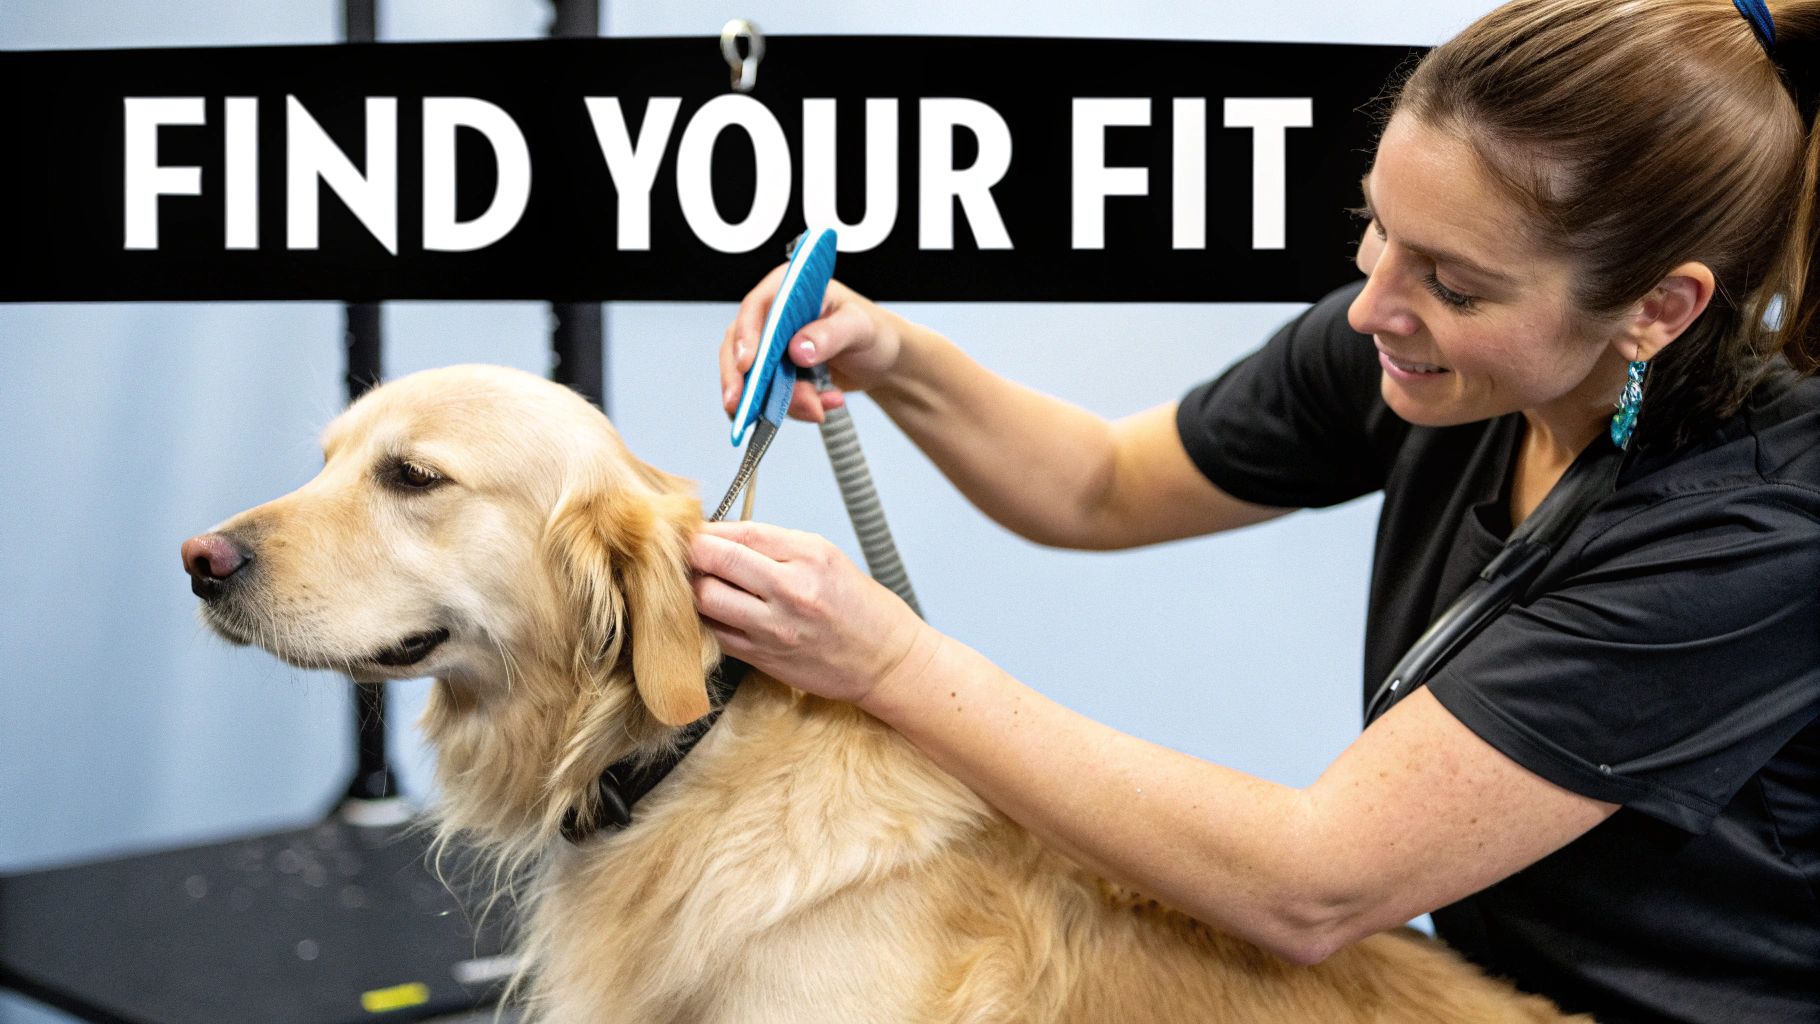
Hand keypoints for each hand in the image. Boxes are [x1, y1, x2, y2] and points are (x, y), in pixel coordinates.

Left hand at [689, 520, 932, 706]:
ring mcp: (773, 627)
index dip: (708, 529)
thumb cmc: (860, 608)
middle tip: (685, 552)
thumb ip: (775, 546)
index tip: (695, 529)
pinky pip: (715, 631)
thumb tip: (724, 537)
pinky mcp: (762, 656)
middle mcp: (790, 590)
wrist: (885, 661)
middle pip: (714, 562)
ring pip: (705, 599)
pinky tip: (713, 610)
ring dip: (693, 587)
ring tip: (698, 581)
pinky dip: (707, 617)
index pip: (740, 533)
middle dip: (691, 553)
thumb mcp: (827, 558)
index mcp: (809, 556)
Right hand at [718, 267, 906, 423]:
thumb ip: (830, 334)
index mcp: (789, 290)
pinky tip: (823, 405)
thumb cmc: (873, 332)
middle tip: (745, 407)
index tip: (747, 365)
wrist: (882, 361)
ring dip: (780, 400)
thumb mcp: (860, 327)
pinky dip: (793, 408)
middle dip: (744, 381)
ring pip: (753, 379)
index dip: (746, 337)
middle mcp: (773, 316)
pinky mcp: (777, 375)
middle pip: (739, 346)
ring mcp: (772, 348)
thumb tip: (797, 350)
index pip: (756, 308)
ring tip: (818, 408)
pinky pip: (769, 397)